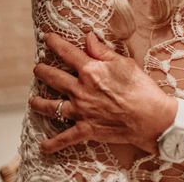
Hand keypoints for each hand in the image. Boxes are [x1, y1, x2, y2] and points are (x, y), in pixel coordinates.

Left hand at [30, 33, 175, 153]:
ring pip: (51, 106)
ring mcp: (81, 111)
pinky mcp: (86, 129)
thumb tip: (89, 38)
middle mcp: (81, 90)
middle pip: (54, 78)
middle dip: (42, 71)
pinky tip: (44, 146)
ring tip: (33, 100)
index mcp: (91, 70)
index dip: (55, 43)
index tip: (47, 38)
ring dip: (39, 103)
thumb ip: (103, 51)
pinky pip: (64, 138)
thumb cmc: (141, 87)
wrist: (151, 117)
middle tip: (37, 68)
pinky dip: (53, 144)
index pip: (67, 53)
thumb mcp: (124, 63)